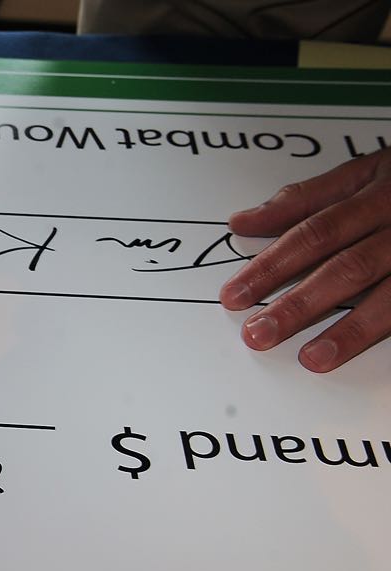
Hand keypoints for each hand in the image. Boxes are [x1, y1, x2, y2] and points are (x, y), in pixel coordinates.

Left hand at [220, 147, 390, 371]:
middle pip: (346, 268)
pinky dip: (390, 327)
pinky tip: (361, 352)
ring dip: (350, 329)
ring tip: (312, 358)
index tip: (235, 295)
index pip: (314, 233)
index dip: (272, 265)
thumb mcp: (366, 173)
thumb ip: (304, 199)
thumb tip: (242, 222)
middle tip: (258, 333)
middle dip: (299, 304)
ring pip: (390, 294)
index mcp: (378, 194)